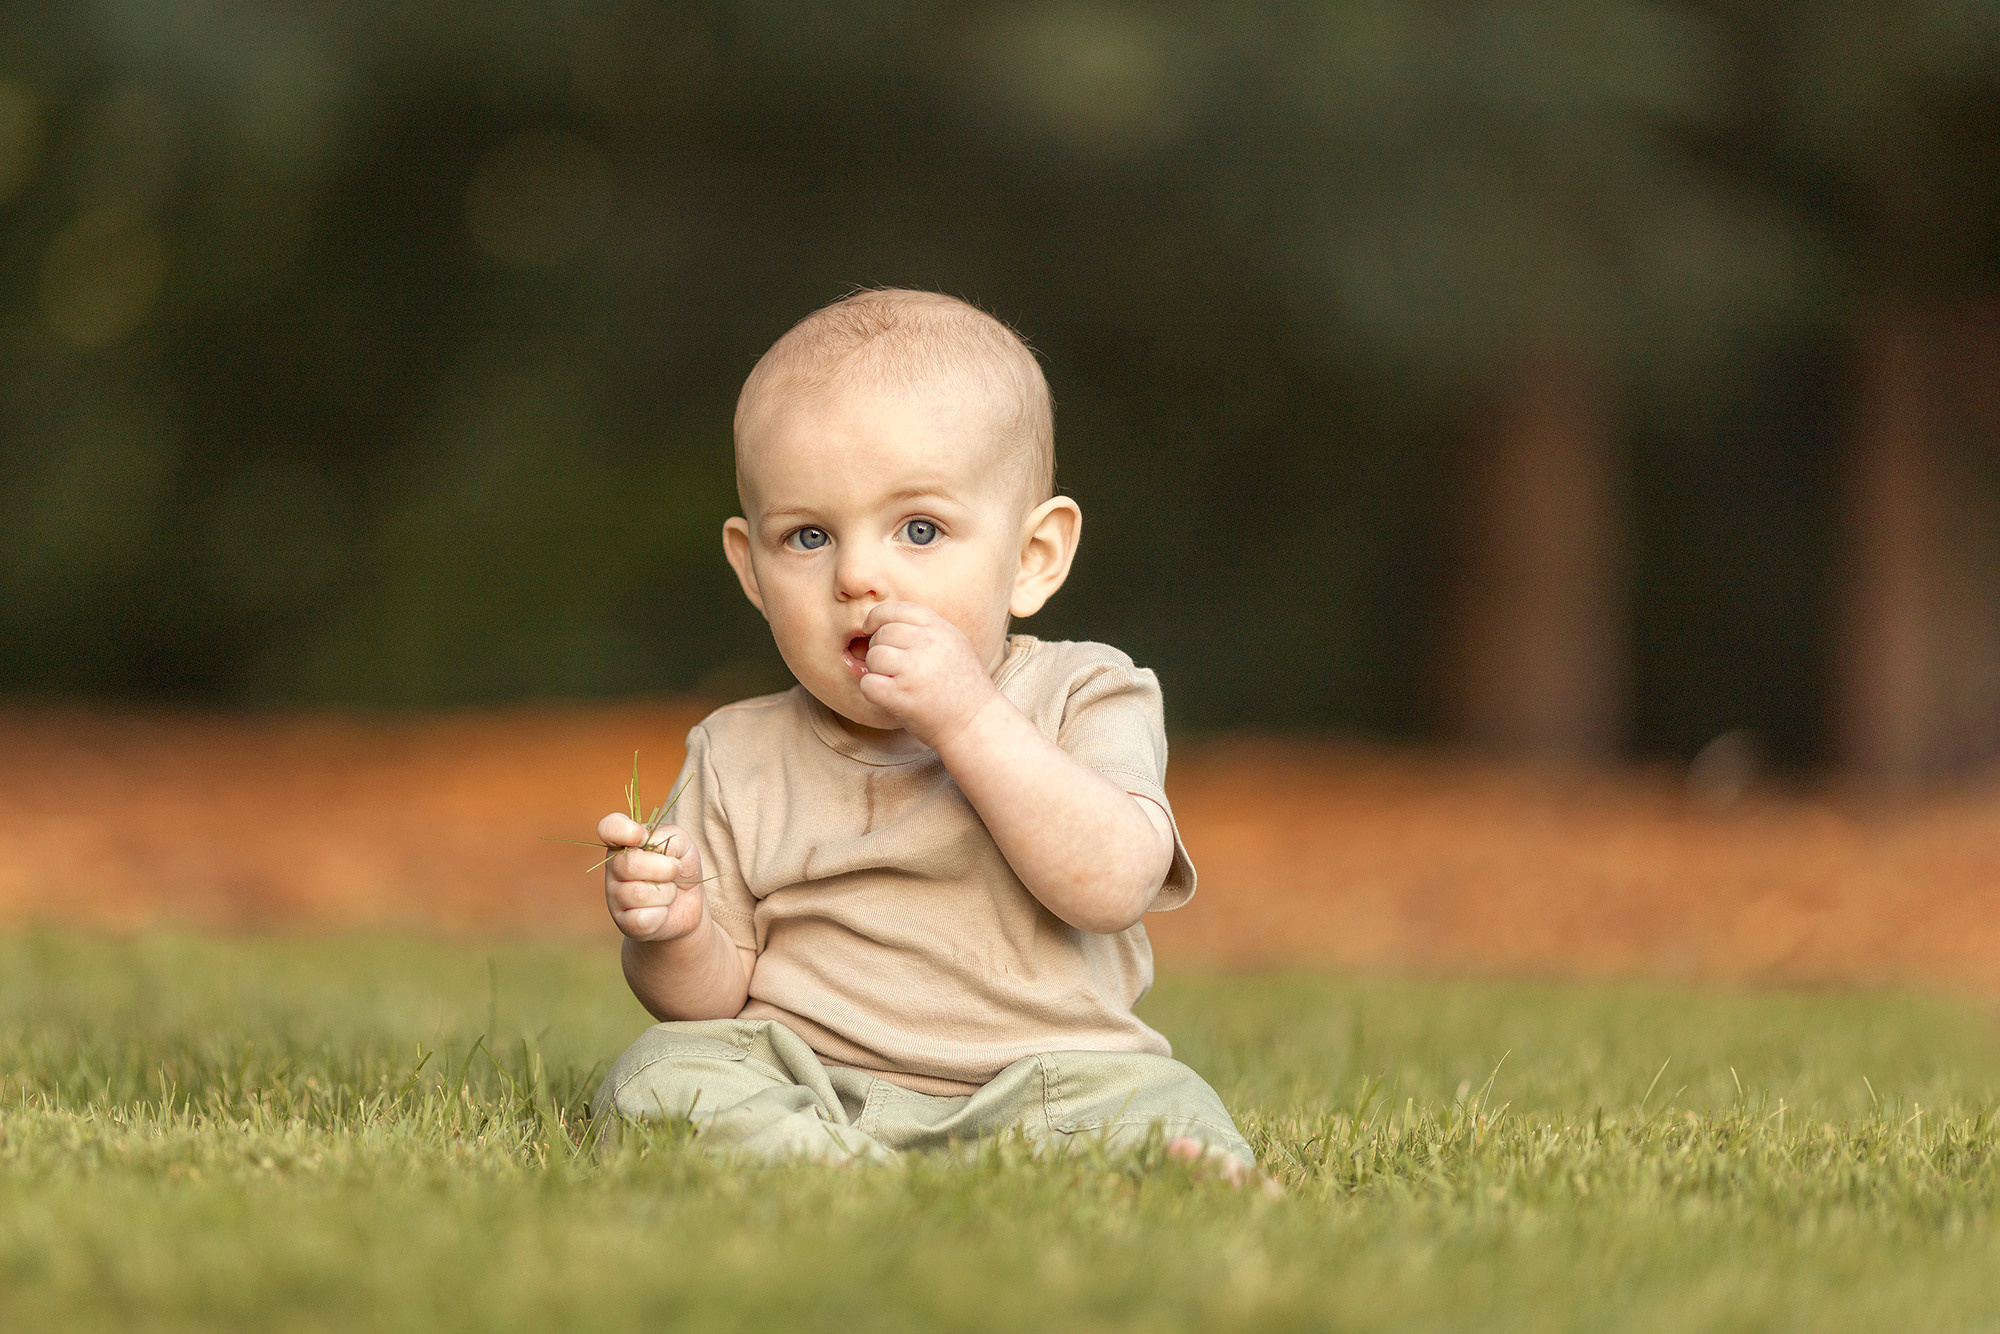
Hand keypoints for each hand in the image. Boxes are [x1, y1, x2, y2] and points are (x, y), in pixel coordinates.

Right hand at [599, 813, 706, 942]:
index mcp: (624, 842)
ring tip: (669, 892)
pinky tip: (662, 911)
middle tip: (674, 870)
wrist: (687, 905)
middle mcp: (614, 868)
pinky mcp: (624, 923)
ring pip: (639, 894)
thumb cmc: (680, 867)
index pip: (609, 828)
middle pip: (629, 864)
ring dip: (667, 893)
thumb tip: (646, 844)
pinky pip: (642, 919)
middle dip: (664, 868)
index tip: (642, 837)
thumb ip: (667, 837)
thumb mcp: (682, 844)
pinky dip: (662, 915)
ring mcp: (615, 897)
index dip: (624, 831)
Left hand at [856, 601, 1002, 747]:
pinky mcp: (902, 696)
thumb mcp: (954, 645)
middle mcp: (927, 644)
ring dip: (876, 670)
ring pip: (873, 656)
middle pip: (882, 634)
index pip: (896, 609)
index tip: (870, 629)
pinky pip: (868, 683)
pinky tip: (887, 696)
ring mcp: (914, 670)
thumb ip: (924, 631)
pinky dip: (872, 690)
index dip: (877, 617)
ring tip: (893, 682)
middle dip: (879, 649)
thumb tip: (883, 624)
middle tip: (892, 668)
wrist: (975, 723)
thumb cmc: (963, 687)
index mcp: (939, 628)